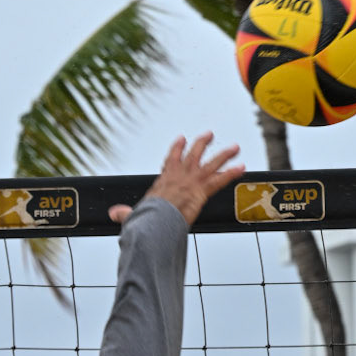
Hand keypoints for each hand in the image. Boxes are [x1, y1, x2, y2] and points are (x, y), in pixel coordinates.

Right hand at [109, 133, 245, 228]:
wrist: (155, 220)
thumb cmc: (145, 218)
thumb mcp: (133, 214)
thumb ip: (125, 213)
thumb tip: (114, 214)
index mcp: (163, 181)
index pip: (171, 161)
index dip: (177, 149)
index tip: (182, 140)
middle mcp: (179, 176)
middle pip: (193, 154)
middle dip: (202, 144)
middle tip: (209, 135)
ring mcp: (192, 181)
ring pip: (211, 163)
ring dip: (224, 154)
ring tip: (234, 147)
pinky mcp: (202, 190)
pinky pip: (220, 179)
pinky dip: (232, 173)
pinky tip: (242, 167)